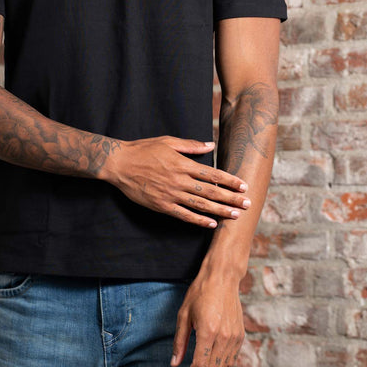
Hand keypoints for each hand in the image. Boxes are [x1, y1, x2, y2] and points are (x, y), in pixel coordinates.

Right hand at [103, 135, 249, 227]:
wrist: (119, 164)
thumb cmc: (143, 149)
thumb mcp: (168, 142)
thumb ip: (190, 146)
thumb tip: (210, 144)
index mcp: (182, 164)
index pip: (212, 174)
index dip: (229, 180)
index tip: (243, 186)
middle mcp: (179, 180)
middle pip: (211, 191)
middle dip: (231, 198)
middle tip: (248, 204)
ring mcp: (171, 194)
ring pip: (200, 205)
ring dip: (220, 210)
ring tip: (236, 215)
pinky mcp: (162, 205)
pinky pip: (184, 215)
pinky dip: (198, 220)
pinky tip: (211, 224)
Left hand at [171, 271, 243, 366]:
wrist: (222, 278)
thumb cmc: (200, 292)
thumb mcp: (184, 314)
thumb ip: (180, 341)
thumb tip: (174, 363)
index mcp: (208, 331)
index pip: (200, 365)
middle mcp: (224, 337)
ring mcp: (235, 337)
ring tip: (198, 364)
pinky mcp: (241, 335)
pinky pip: (232, 359)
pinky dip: (221, 363)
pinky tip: (211, 356)